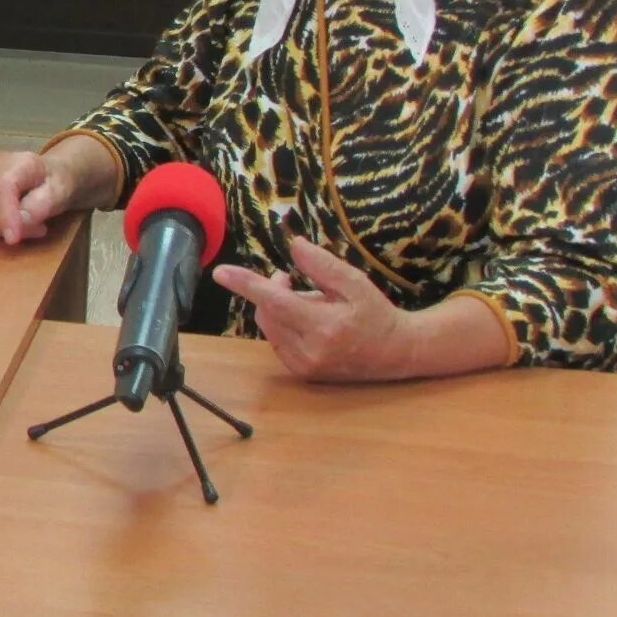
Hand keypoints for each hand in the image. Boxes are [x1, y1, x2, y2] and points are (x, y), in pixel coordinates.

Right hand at [0, 136, 109, 243]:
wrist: (47, 176)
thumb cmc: (55, 184)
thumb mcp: (60, 192)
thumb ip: (41, 206)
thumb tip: (19, 223)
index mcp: (17, 163)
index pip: (1, 187)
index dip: (5, 214)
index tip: (13, 239)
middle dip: (13, 226)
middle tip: (39, 227)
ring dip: (5, 230)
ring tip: (29, 224)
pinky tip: (13, 224)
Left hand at [213, 237, 404, 381]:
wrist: (396, 353)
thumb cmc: (375, 313)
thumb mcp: (355, 282)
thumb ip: (322, 265)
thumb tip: (294, 244)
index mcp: (324, 326)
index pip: (275, 301)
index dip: (246, 284)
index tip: (220, 273)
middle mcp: (310, 351)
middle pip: (267, 312)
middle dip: (271, 290)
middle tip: (291, 279)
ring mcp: (304, 365)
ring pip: (268, 326)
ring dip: (277, 308)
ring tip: (308, 302)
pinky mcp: (301, 372)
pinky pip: (276, 340)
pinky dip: (282, 324)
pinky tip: (306, 321)